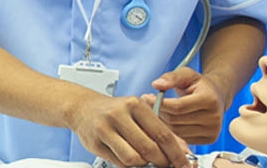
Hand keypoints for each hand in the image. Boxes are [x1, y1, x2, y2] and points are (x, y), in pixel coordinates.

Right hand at [65, 94, 191, 167]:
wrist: (82, 108)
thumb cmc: (115, 111)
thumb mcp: (139, 113)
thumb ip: (161, 130)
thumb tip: (182, 150)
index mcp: (135, 105)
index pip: (162, 134)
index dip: (176, 153)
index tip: (183, 163)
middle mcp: (118, 115)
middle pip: (149, 148)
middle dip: (161, 161)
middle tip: (163, 163)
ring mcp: (104, 129)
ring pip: (133, 158)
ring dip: (143, 163)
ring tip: (143, 159)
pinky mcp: (94, 143)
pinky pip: (118, 162)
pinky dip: (128, 164)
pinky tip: (128, 155)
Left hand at [141, 67, 229, 144]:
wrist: (217, 96)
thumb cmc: (198, 84)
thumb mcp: (186, 74)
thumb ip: (172, 77)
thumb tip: (156, 84)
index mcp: (210, 100)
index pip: (178, 107)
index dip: (158, 103)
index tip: (145, 98)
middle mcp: (214, 118)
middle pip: (175, 121)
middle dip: (158, 112)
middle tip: (146, 105)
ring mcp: (213, 131)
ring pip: (176, 132)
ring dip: (161, 123)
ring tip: (155, 111)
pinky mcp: (210, 139)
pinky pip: (182, 139)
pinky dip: (171, 132)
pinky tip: (165, 122)